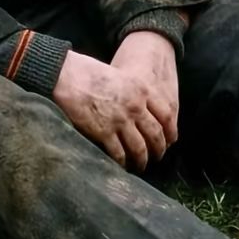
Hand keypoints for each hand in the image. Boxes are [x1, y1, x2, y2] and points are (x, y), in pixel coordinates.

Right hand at [52, 44, 176, 171]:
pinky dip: (122, 163)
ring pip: (139, 148)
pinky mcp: (104, 133)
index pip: (166, 115)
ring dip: (142, 160)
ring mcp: (120, 121)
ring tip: (141, 165)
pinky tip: (122, 166)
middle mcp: (135, 107)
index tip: (170, 139)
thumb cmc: (89, 73)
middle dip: (158, 149)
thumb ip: (134, 93)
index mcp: (141, 90)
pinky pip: (119, 154)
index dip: (170, 131)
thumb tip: (140, 109)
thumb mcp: (120, 76)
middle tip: (157, 156)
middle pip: (155, 135)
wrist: (67, 76)